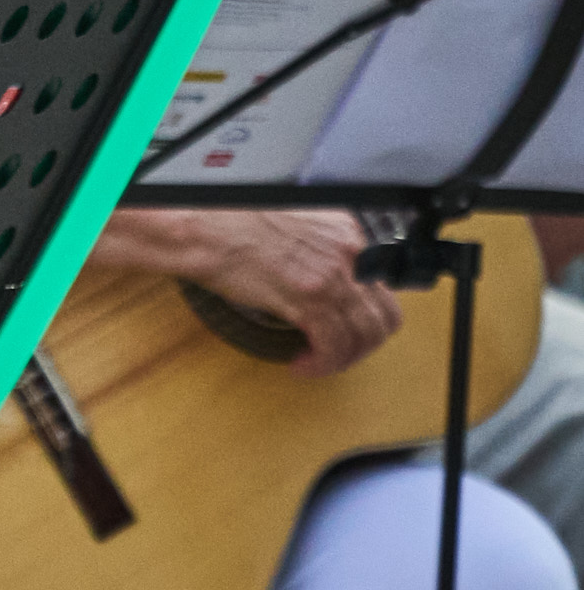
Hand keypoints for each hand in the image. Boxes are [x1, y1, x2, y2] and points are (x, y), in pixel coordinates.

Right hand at [170, 209, 404, 377]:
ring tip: (316, 363)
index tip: (346, 329)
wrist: (205, 228)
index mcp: (348, 233)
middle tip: (336, 354)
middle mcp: (350, 254)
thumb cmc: (232, 224)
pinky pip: (333, 345)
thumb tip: (323, 279)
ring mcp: (332, 277)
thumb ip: (320, 248)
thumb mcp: (295, 225)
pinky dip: (322, 364)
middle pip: (384, 317)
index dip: (366, 317)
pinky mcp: (309, 299)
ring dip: (342, 359)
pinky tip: (303, 365)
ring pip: (364, 336)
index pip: (383, 286)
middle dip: (362, 346)